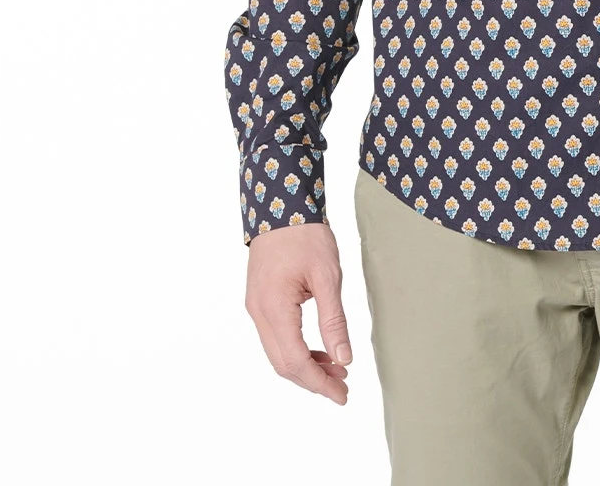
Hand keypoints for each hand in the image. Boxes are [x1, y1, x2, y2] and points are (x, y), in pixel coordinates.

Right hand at [244, 221, 353, 403]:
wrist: (283, 205)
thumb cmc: (306, 235)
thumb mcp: (328, 276)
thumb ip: (334, 320)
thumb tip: (343, 357)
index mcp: (274, 308)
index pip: (295, 361)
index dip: (318, 383)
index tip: (341, 394)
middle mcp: (258, 313)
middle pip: (283, 363)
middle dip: (313, 380)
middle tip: (343, 387)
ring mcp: (256, 307)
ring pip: (278, 352)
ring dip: (306, 365)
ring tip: (337, 368)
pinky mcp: (260, 301)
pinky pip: (276, 337)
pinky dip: (297, 348)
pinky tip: (320, 349)